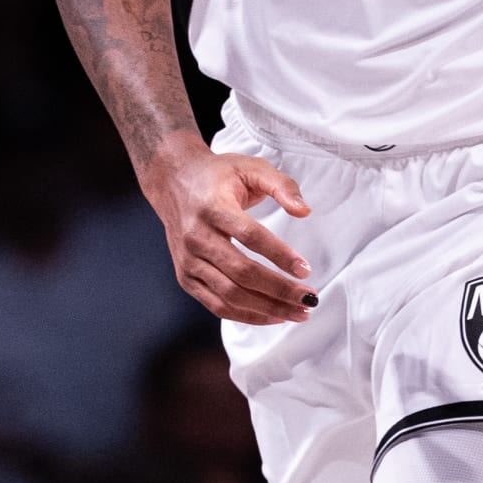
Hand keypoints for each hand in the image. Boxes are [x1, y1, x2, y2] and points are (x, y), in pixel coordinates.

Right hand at [143, 134, 314, 325]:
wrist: (173, 181)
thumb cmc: (217, 176)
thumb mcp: (251, 167)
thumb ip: (282, 185)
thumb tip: (304, 212)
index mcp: (213, 207)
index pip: (250, 236)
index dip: (280, 255)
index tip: (305, 270)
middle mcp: (196, 236)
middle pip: (241, 273)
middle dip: (279, 290)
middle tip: (309, 299)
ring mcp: (189, 261)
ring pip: (230, 295)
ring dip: (268, 309)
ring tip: (299, 313)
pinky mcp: (186, 277)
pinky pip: (217, 305)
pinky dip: (247, 315)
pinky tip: (273, 315)